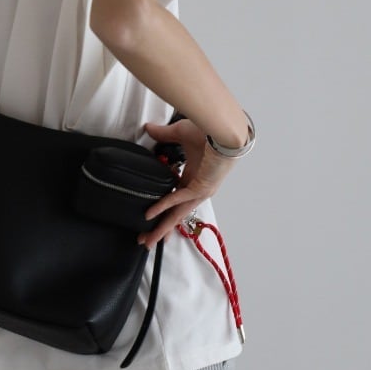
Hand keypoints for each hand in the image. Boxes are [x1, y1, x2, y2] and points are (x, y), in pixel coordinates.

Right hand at [138, 119, 237, 249]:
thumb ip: (163, 134)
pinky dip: (163, 206)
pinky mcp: (201, 187)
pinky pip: (178, 198)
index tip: (150, 216)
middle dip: (160, 229)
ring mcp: (200, 190)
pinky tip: (150, 213)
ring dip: (163, 227)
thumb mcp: (180, 133)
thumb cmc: (208, 130)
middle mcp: (197, 188)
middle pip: (176, 214)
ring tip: (149, 240)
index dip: (163, 210)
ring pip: (178, 214)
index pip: (175, 200)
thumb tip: (148, 129)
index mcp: (194, 177)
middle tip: (147, 241)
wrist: (223, 129)